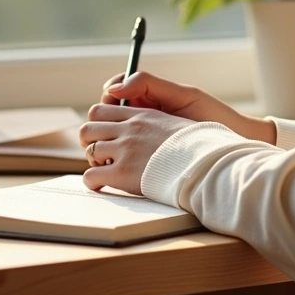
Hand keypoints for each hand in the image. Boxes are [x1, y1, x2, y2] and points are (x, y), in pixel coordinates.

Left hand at [78, 103, 194, 194]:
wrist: (206, 163)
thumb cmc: (199, 146)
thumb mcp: (178, 122)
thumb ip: (158, 121)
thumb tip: (153, 128)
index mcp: (141, 115)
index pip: (102, 109)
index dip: (97, 123)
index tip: (103, 134)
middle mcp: (129, 130)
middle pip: (88, 127)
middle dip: (90, 141)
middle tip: (100, 153)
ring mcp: (125, 150)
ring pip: (89, 150)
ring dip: (93, 161)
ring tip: (104, 170)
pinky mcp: (122, 173)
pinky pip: (91, 176)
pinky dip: (92, 182)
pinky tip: (101, 185)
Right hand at [100, 71, 275, 143]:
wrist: (231, 142)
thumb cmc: (211, 117)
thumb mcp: (184, 95)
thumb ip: (150, 83)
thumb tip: (116, 86)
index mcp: (149, 97)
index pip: (115, 89)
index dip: (110, 92)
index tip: (115, 97)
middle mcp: (141, 115)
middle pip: (105, 112)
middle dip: (103, 115)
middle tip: (114, 122)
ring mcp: (141, 136)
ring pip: (108, 133)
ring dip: (104, 137)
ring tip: (115, 143)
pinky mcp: (143, 157)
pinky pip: (119, 154)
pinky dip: (114, 155)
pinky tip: (121, 158)